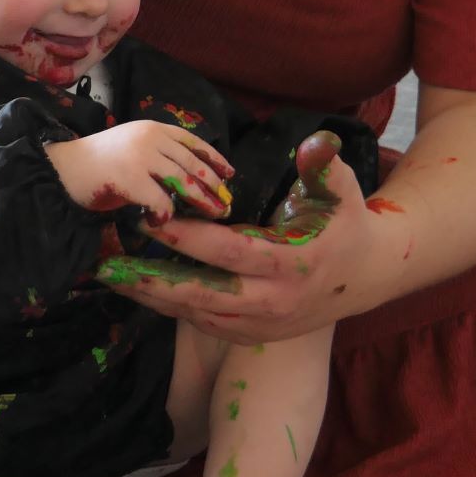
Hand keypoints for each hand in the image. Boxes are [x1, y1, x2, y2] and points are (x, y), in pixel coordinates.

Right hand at [46, 119, 233, 223]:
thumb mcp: (132, 150)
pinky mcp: (130, 179)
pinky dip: (164, 215)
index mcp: (152, 128)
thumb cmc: (96, 164)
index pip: (192, 141)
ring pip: (183, 182)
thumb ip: (159, 158)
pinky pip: (160, 201)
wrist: (60, 169)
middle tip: (226, 204)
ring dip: (201, 202)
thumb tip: (191, 181)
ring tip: (212, 216)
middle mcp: (150, 138)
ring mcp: (141, 157)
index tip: (229, 173)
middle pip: (192, 163)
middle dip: (213, 186)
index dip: (213, 158)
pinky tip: (158, 222)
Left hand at [99, 131, 369, 344]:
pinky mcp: (251, 335)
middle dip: (154, 281)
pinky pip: (203, 324)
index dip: (192, 238)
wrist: (364, 278)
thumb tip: (317, 141)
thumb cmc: (347, 224)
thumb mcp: (344, 192)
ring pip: (197, 314)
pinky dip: (170, 308)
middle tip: (111, 264)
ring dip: (153, 297)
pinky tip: (141, 291)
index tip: (155, 220)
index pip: (232, 253)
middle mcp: (273, 303)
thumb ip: (325, 167)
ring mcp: (261, 325)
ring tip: (113, 276)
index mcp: (292, 265)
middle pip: (203, 295)